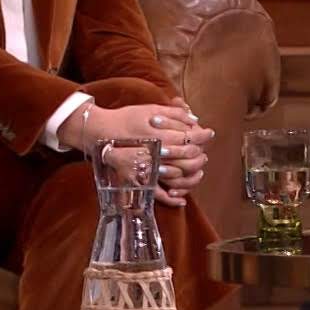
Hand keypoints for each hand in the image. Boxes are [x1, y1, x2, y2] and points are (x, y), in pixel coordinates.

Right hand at [62, 102, 215, 207]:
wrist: (100, 131)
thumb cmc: (127, 118)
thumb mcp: (152, 109)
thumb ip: (175, 113)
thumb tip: (195, 120)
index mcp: (162, 135)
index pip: (191, 138)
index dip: (203, 135)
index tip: (209, 133)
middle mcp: (157, 153)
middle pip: (188, 158)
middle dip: (199, 154)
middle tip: (203, 152)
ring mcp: (149, 168)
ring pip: (178, 176)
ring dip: (191, 175)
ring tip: (197, 170)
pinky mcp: (140, 179)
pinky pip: (158, 194)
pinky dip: (172, 199)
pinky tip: (181, 199)